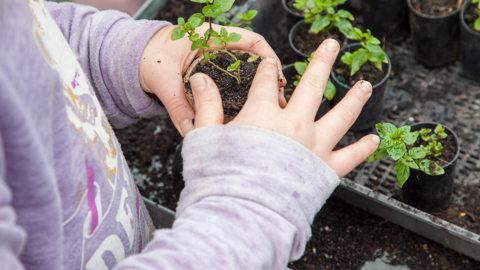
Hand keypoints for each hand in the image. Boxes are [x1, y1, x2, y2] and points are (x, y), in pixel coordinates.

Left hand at [139, 23, 285, 136]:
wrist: (133, 58)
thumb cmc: (148, 58)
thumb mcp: (162, 80)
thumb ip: (177, 106)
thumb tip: (192, 132)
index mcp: (210, 37)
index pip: (250, 40)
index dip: (268, 56)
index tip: (277, 76)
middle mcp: (218, 48)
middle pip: (254, 58)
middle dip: (269, 77)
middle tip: (279, 99)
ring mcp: (217, 62)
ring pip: (246, 72)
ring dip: (259, 88)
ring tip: (270, 107)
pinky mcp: (212, 76)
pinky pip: (234, 83)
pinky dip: (244, 94)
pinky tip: (249, 110)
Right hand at [189, 39, 378, 176]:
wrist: (240, 215)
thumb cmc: (220, 178)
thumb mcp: (205, 137)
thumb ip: (207, 106)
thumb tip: (201, 79)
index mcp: (262, 114)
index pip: (266, 82)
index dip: (266, 69)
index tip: (268, 62)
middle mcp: (293, 125)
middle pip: (312, 85)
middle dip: (322, 61)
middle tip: (331, 45)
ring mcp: (313, 147)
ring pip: (341, 115)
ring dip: (354, 98)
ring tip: (365, 85)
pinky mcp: (325, 171)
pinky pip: (350, 157)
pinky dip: (363, 148)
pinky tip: (373, 139)